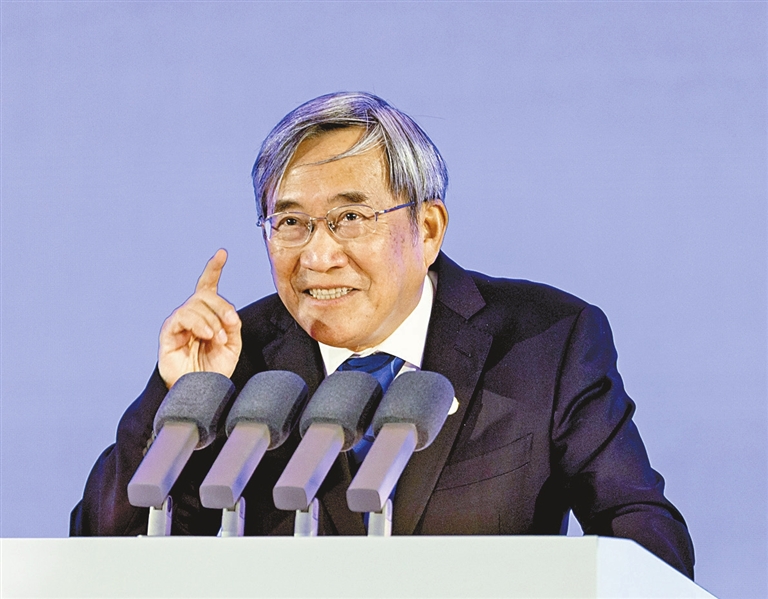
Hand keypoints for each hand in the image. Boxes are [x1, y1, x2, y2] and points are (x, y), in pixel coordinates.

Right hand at [158, 249, 242, 387]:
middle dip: (222, 307)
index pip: (208, 285)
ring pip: (195, 306)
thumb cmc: (215, 368)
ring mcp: (179, 323)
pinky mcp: (168, 333)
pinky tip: (206, 335)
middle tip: (231, 324)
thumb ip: (233, 327)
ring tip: (218, 339)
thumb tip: (230, 314)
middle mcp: (192, 314)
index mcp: (208, 314)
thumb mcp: (232, 345)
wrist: (202, 390)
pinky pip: (182, 317)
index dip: (213, 268)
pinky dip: (198, 324)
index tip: (222, 253)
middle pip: (206, 296)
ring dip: (212, 321)